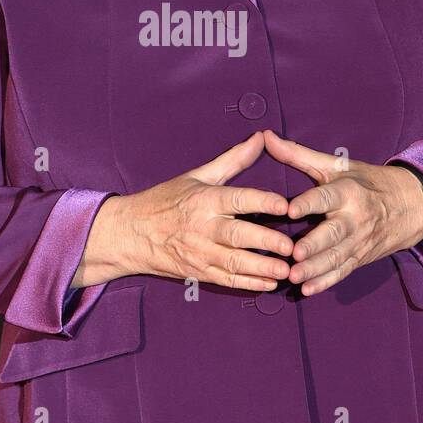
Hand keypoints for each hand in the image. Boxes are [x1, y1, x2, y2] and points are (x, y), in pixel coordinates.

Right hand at [84, 131, 294, 293]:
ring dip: (262, 268)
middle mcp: (203, 227)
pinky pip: (227, 280)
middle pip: (238, 236)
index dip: (262, 202)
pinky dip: (249, 284)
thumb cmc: (166, 200)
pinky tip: (269, 284)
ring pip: (235, 263)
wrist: (131, 233)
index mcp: (204, 200)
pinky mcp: (198, 272)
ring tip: (286, 270)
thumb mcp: (197, 175)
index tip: (285, 206)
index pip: (237, 199)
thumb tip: (261, 138)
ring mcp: (200, 252)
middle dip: (266, 242)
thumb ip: (233, 160)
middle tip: (291, 247)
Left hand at [261, 128, 422, 296]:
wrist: (410, 204)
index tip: (291, 209)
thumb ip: (298, 155)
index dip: (309, 203)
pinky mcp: (360, 257)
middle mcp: (355, 217)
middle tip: (293, 255)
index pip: (326, 197)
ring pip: (336, 257)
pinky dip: (326, 282)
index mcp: (348, 191)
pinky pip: (343, 272)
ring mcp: (359, 240)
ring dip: (315, 269)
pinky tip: (308, 290)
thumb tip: (266, 137)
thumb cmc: (366, 181)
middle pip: (333, 233)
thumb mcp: (337, 166)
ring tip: (294, 277)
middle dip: (314, 246)